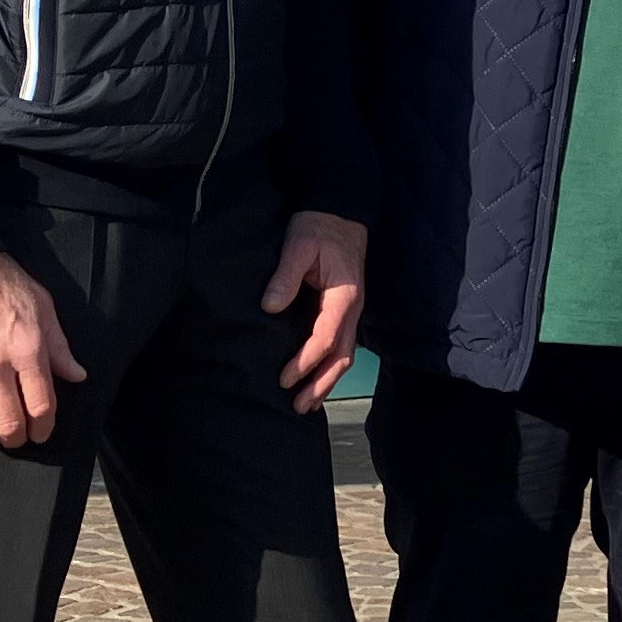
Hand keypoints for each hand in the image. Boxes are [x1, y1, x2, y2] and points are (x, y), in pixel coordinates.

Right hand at [0, 252, 85, 450]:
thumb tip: (77, 376)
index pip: (41, 405)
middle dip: (15, 436)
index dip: (43, 427)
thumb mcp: (42, 305)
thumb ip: (59, 346)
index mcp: (27, 349)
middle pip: (8, 421)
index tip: (41, 432)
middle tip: (15, 437)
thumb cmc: (1, 280)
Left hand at [260, 211, 367, 414]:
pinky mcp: (342, 312)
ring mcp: (350, 312)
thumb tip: (270, 306)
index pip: (326, 338)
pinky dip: (328, 367)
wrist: (339, 215)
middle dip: (321, 384)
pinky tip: (314, 379)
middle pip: (342, 357)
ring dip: (326, 381)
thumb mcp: (299, 245)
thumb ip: (286, 276)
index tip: (284, 378)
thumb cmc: (319, 229)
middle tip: (299, 406)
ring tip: (306, 403)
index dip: (305, 361)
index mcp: (343, 296)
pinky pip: (340, 346)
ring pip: (344, 355)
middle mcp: (352, 309)